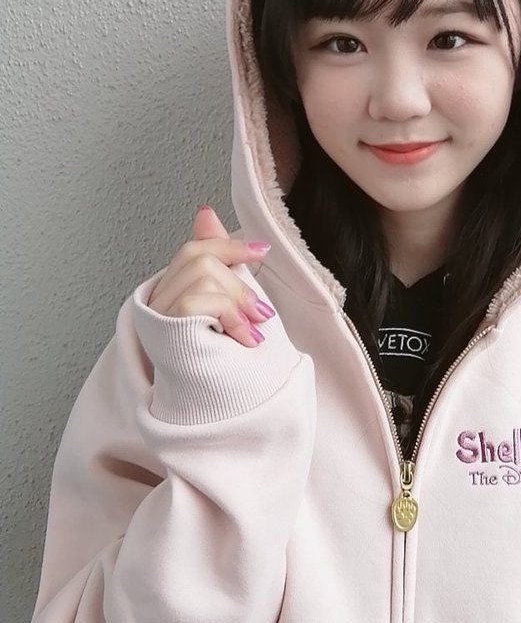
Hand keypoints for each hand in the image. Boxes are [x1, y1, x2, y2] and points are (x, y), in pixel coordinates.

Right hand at [146, 206, 274, 347]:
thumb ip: (217, 261)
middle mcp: (156, 302)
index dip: (228, 244)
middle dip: (238, 281)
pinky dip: (228, 317)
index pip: (194, 249)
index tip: (261, 250)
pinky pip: (197, 301)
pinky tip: (241, 339)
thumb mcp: (228, 304)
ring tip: (250, 332)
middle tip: (260, 313)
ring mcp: (158, 317)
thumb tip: (206, 213)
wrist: (220, 409)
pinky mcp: (165, 332)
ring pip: (202, 275)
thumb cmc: (224, 359)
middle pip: (199, 257)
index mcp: (170, 292)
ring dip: (237, 302)